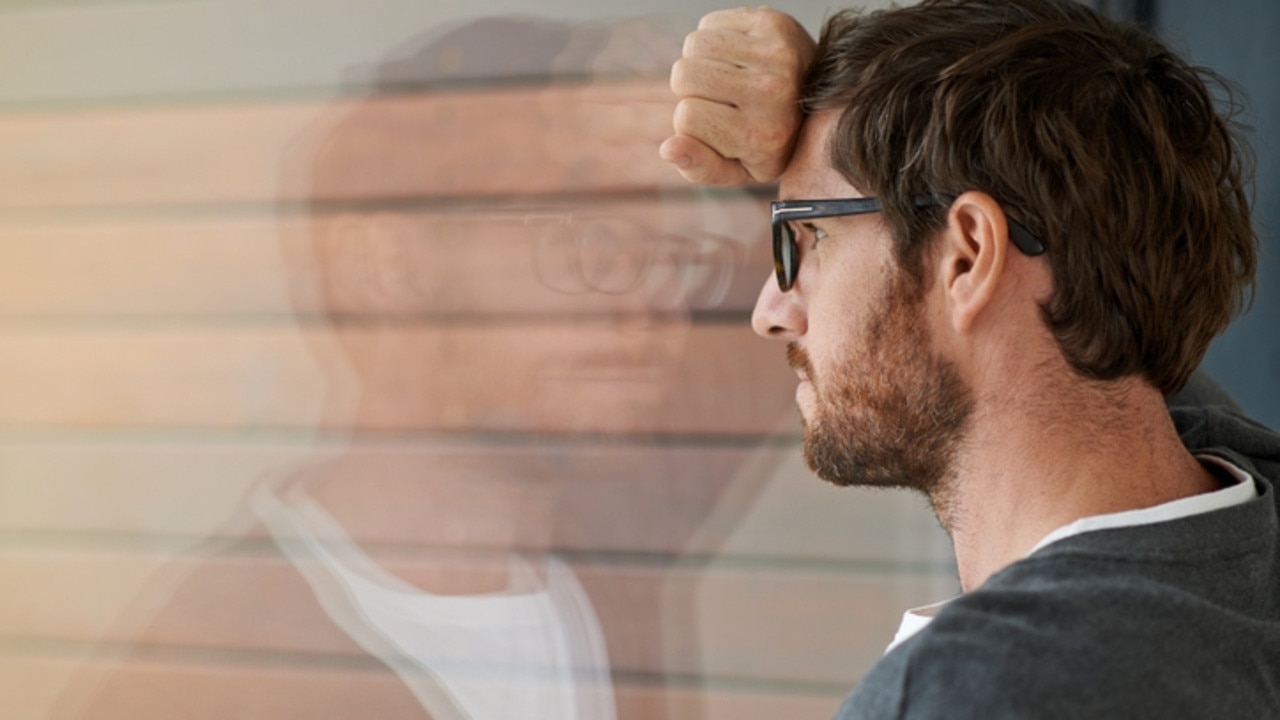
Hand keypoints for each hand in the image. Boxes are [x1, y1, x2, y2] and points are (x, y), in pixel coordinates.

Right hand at [660, 7, 815, 185]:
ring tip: (725, 76)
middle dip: (690, 89)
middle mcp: (771, 92)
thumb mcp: (736, 169)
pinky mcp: (774, 23)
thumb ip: (699, 168)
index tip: (716, 125)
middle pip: (685, 74)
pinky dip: (714, 39)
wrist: (819, 101)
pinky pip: (709, 23)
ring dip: (700, 61)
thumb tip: (669, 148)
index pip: (686, 116)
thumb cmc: (770, 141)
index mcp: (760, 135)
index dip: (690, 121)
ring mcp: (776, 54)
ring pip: (694, 45)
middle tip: (719, 98)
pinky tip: (735, 57)